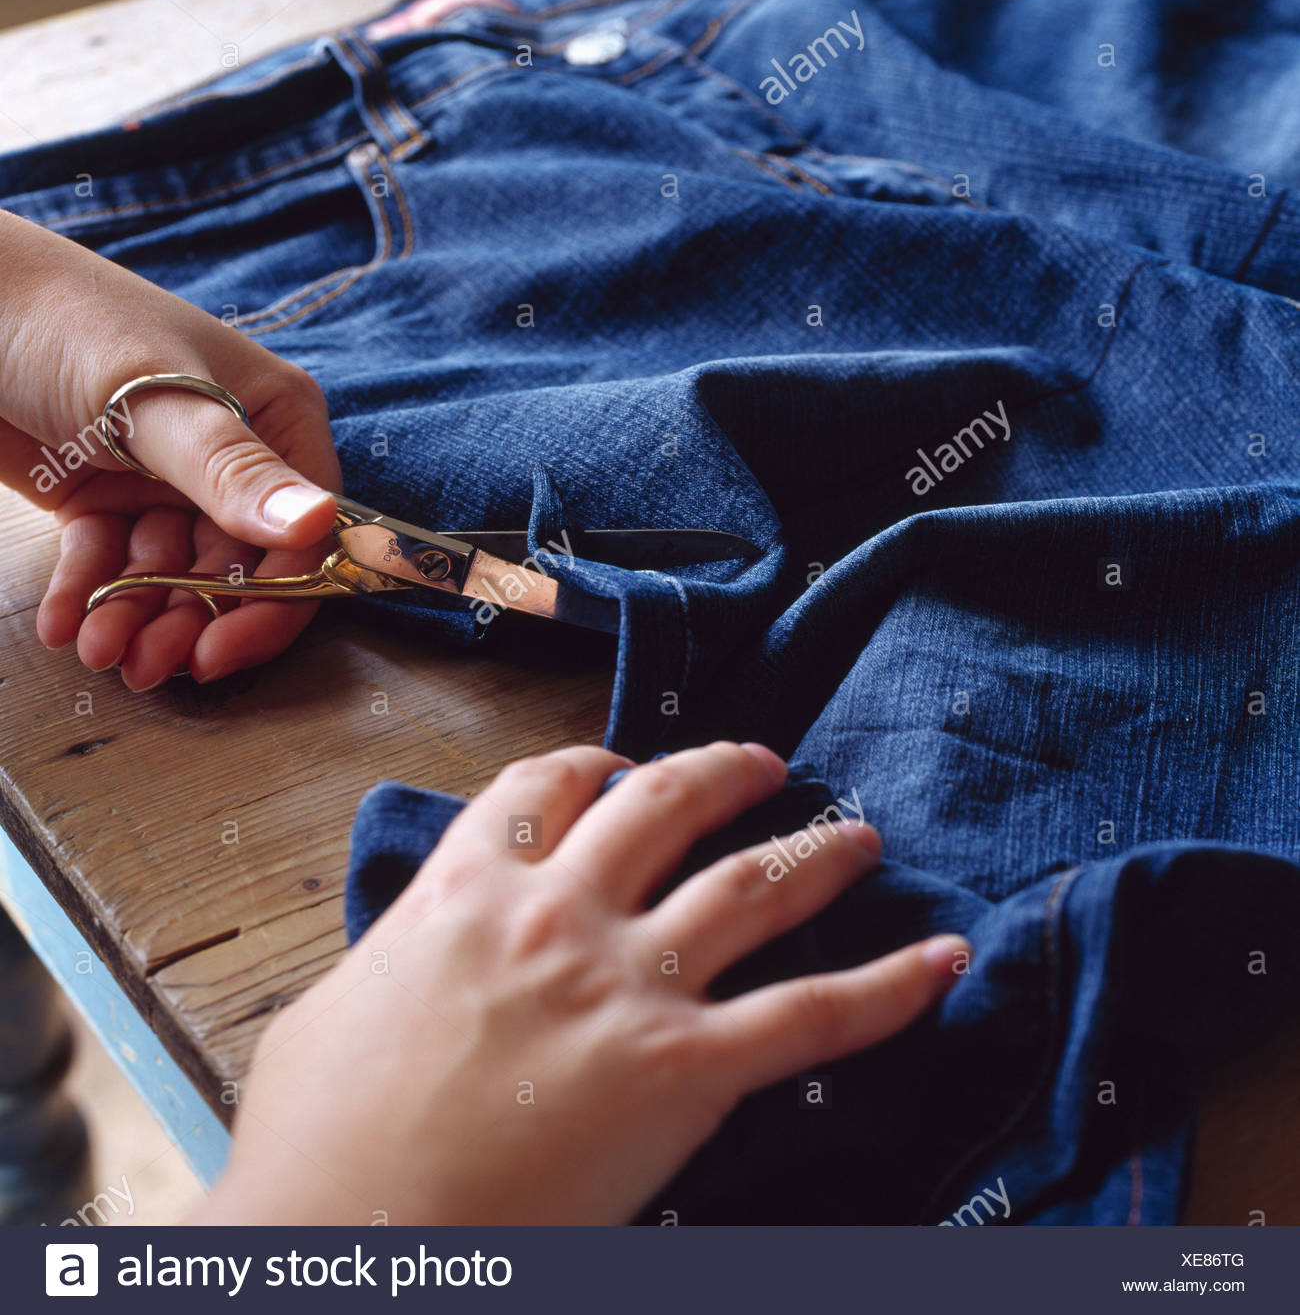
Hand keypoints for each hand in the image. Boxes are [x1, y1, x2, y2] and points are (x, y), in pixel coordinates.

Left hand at [0, 209, 342, 687]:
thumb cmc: (64, 322)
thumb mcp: (153, 399)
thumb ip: (231, 470)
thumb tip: (317, 524)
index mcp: (275, 421)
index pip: (302, 536)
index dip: (270, 601)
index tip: (219, 650)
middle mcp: (235, 458)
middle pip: (237, 569)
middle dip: (189, 619)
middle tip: (146, 664)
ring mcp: (170, 480)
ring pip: (173, 576)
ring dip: (137, 618)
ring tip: (95, 648)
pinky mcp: (108, 496)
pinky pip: (114, 563)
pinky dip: (90, 597)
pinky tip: (63, 624)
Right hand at [196, 742, 968, 1224]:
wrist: (346, 1238)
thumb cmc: (318, 1145)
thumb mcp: (331, 1016)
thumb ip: (396, 957)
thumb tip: (418, 947)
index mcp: (466, 891)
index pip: (542, 789)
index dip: (589, 767)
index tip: (618, 770)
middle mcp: (559, 913)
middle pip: (661, 805)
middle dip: (720, 773)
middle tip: (762, 765)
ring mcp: (628, 985)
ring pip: (750, 885)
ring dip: (813, 851)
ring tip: (858, 834)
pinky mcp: (685, 1071)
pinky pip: (811, 1015)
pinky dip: (888, 986)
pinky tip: (943, 959)